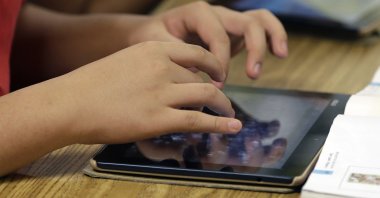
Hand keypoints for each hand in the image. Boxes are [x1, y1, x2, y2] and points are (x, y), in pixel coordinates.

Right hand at [62, 41, 241, 143]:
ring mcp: (162, 93)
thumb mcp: (127, 61)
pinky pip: (199, 120)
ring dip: (223, 107)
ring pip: (207, 96)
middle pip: (202, 79)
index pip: (197, 54)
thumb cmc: (93, 84)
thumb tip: (173, 78)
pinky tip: (231, 127)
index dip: (214, 66)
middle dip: (218, 91)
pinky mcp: (159, 119)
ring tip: (230, 115)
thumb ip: (153, 66)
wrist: (70, 103)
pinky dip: (219, 124)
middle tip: (223, 101)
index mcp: (154, 49)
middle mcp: (162, 68)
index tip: (219, 75)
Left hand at [125, 1, 287, 83]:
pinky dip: (272, 37)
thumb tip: (197, 74)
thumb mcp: (155, 43)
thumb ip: (175, 55)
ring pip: (259, 19)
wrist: (151, 33)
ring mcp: (227, 21)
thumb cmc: (151, 37)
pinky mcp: (234, 33)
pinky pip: (259, 28)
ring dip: (272, 37)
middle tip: (252, 75)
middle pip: (247, 23)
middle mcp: (217, 14)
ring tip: (280, 55)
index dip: (221, 60)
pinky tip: (278, 53)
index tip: (216, 83)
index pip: (219, 35)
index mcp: (198, 13)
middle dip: (254, 48)